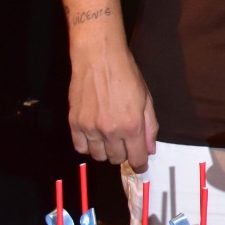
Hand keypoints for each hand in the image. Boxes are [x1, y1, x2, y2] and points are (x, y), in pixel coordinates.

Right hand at [67, 41, 157, 171]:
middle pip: (117, 159)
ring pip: (98, 156)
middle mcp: (111, 131)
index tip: (140, 165)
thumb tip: (150, 149)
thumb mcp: (146, 99)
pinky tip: (94, 136)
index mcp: (132, 125)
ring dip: (106, 151)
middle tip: (125, 142)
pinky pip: (80, 148)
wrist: (99, 59)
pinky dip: (88, 146)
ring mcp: (90, 128)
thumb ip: (150, 127)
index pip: (137, 158)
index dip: (140, 164)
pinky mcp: (74, 123)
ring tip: (109, 137)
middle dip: (124, 154)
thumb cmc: (126, 75)